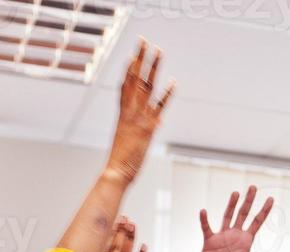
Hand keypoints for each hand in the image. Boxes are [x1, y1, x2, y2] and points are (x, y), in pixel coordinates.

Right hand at [105, 40, 173, 184]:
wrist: (116, 172)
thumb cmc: (120, 160)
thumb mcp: (127, 139)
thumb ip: (137, 128)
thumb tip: (153, 125)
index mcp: (123, 113)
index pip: (126, 85)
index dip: (130, 69)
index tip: (134, 54)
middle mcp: (130, 112)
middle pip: (135, 79)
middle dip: (140, 59)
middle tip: (144, 41)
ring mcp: (138, 118)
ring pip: (145, 87)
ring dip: (153, 68)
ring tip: (158, 51)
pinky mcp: (147, 128)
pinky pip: (158, 108)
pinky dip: (166, 95)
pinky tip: (173, 82)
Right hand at [197, 186, 286, 251]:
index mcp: (246, 241)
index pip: (257, 222)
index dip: (264, 211)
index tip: (271, 198)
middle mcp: (235, 235)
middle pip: (243, 214)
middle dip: (249, 201)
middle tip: (254, 187)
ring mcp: (222, 236)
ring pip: (227, 216)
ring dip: (231, 205)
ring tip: (236, 193)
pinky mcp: (209, 241)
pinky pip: (206, 228)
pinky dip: (204, 220)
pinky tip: (203, 211)